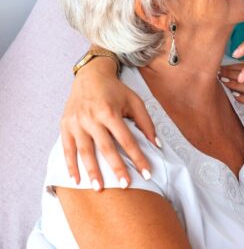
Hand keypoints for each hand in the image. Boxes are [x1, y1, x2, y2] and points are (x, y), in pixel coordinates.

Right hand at [61, 57, 158, 189]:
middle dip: (116, 168)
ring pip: (85, 151)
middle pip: (106, 148)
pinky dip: (71, 165)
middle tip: (125, 185)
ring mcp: (76, 123)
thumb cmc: (115, 90)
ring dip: (92, 171)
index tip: (146, 173)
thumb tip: (157, 144)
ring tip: (99, 188)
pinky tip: (76, 179)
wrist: (90, 76)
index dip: (137, 157)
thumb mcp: (134, 101)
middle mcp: (92, 118)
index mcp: (110, 111)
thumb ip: (146, 122)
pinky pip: (67, 149)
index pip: (127, 140)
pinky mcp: (65, 126)